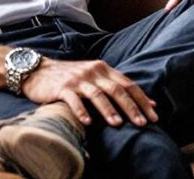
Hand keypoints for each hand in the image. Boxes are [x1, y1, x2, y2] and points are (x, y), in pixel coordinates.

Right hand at [21, 58, 158, 127]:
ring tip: (118, 124)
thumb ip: (117, 85)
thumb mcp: (94, 76)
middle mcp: (92, 71)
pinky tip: (87, 122)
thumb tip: (148, 101)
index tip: (154, 115)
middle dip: (131, 107)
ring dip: (109, 110)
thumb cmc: (70, 77)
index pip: (128, 84)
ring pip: (97, 94)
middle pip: (116, 89)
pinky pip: (73, 99)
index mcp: (103, 69)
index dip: (142, 99)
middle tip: (142, 123)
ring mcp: (77, 79)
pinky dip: (81, 111)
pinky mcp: (62, 87)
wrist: (38, 70)